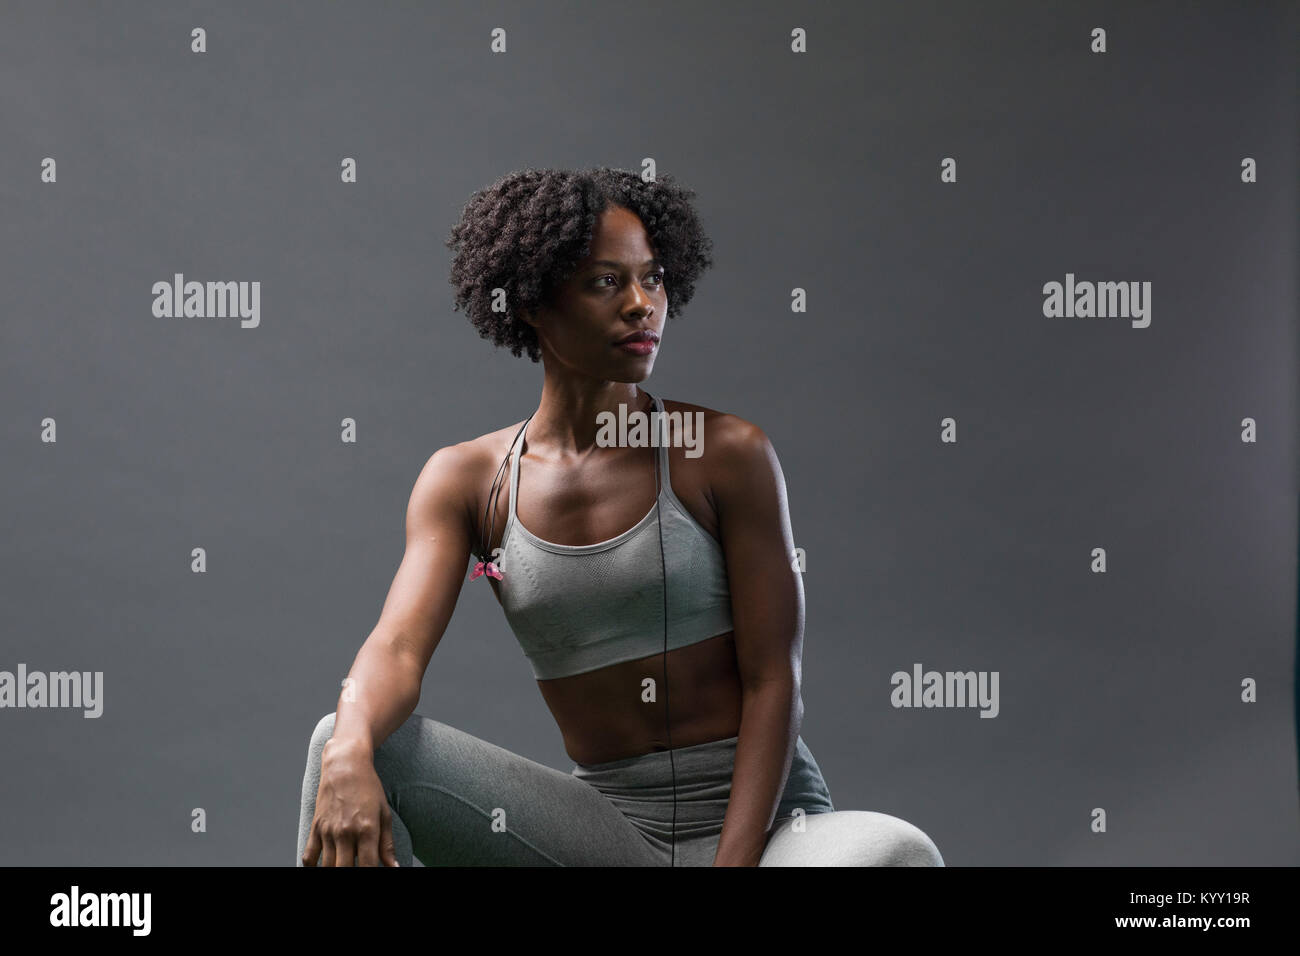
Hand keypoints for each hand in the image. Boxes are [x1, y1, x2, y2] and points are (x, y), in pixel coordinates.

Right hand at [301, 739, 399, 866]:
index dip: (371, 875)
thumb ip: (387, 845)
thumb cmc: (368, 788)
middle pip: (344, 870)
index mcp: (367, 829)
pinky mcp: (315, 827)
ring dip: (334, 870)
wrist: (345, 765)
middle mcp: (346, 832)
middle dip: (350, 874)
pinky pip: (309, 856)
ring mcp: (328, 831)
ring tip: (343, 865)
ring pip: (327, 866)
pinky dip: (312, 867)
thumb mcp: (384, 814)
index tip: (373, 875)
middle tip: (355, 869)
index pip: (368, 867)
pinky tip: (322, 867)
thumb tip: (394, 867)